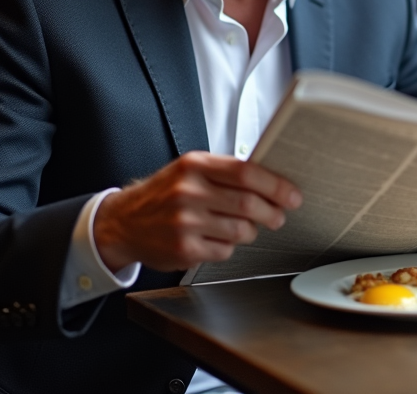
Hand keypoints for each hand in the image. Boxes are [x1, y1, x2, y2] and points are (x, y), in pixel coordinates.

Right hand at [94, 151, 301, 271]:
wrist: (124, 221)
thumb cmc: (165, 193)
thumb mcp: (190, 169)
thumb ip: (226, 171)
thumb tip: (272, 180)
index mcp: (195, 165)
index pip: (246, 172)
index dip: (276, 185)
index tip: (292, 195)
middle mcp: (188, 191)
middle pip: (248, 203)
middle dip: (273, 213)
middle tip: (278, 216)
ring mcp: (184, 222)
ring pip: (241, 230)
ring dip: (252, 231)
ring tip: (246, 227)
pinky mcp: (183, 249)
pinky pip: (224, 250)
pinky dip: (229, 246)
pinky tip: (218, 238)